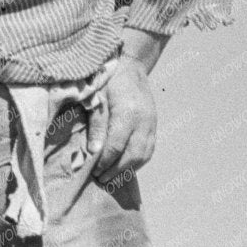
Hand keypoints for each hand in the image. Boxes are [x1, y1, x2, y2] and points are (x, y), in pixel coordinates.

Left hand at [86, 55, 157, 188]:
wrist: (131, 67)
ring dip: (127, 170)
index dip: (104, 162)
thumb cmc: (107, 82)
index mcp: (128, 112)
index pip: (116, 146)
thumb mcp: (96, 99)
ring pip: (143, 155)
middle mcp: (144, 119)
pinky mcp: (154, 125)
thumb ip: (96, 124)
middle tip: (99, 179)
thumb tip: (93, 151)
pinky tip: (122, 168)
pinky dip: (137, 163)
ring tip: (109, 178)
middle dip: (115, 170)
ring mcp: (152, 123)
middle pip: (132, 155)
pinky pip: (149, 150)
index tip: (92, 172)